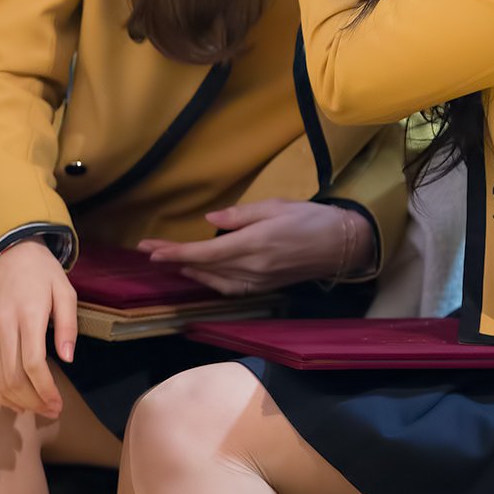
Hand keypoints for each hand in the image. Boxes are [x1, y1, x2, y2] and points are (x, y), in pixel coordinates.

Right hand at [0, 241, 75, 417]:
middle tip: (51, 411)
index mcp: (28, 315)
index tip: (58, 404)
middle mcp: (1, 327)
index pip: (33, 363)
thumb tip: (68, 358)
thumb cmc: (42, 273)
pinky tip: (12, 399)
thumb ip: (68, 325)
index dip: (46, 389)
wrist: (7, 254)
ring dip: (14, 400)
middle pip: (11, 376)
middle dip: (32, 400)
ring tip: (35, 409)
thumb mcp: (66, 291)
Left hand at [138, 200, 373, 295]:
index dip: (176, 251)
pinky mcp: (264, 287)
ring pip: (214, 280)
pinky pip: (228, 288)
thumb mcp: (277, 206)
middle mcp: (253, 267)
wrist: (342, 245)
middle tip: (151, 250)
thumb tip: (211, 219)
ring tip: (170, 260)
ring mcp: (258, 281)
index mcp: (255, 243)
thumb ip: (242, 214)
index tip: (152, 249)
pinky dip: (210, 281)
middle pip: (205, 266)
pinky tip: (201, 273)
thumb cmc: (311, 218)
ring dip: (190, 271)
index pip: (206, 251)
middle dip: (175, 259)